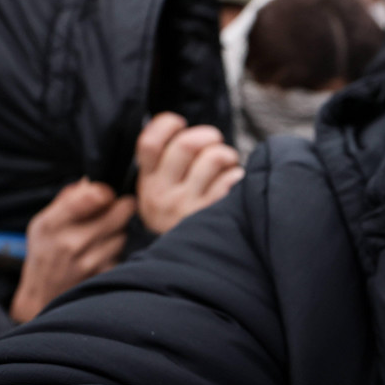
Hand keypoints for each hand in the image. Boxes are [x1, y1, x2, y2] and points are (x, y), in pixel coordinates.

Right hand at [10, 180, 135, 322]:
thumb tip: (90, 182)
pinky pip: (120, 254)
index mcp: (52, 224)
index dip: (105, 192)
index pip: (93, 196)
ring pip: (122, 234)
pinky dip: (115, 251)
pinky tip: (102, 253)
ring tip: (103, 235)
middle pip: (119, 212)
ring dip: (118, 231)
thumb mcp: (43, 224)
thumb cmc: (44, 254)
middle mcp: (71, 242)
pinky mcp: (100, 275)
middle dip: (121, 207)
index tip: (105, 194)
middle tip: (116, 208)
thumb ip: (67, 200)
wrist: (41, 295)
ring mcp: (88, 261)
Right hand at [134, 113, 243, 233]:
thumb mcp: (160, 191)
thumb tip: (177, 123)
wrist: (185, 261)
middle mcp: (163, 195)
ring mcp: (186, 207)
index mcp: (147, 182)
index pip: (148, 143)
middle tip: (214, 142)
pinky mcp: (210, 216)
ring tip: (226, 164)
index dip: (166, 124)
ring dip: (226, 154)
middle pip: (186, 144)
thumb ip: (164, 162)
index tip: (179, 123)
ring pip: (213, 158)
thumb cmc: (179, 213)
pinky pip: (230, 179)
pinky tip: (233, 183)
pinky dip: (236, 175)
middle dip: (208, 135)